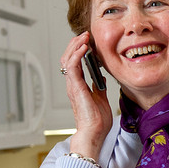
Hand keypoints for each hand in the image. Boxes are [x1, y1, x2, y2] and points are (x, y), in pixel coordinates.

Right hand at [60, 32, 112, 158]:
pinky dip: (77, 55)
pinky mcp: (76, 87)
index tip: (88, 42)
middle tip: (84, 35)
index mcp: (78, 86)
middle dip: (75, 44)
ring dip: (75, 46)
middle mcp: (73, 84)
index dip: (79, 50)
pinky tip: (84, 48)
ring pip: (67, 59)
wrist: (94, 132)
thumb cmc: (97, 121)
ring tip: (83, 37)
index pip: (74, 63)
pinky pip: (72, 67)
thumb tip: (100, 79)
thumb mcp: (100, 99)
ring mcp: (73, 85)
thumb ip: (98, 88)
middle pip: (68, 58)